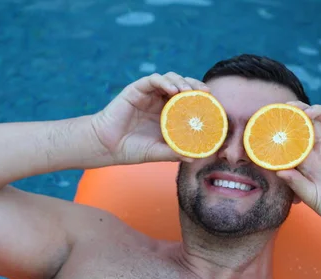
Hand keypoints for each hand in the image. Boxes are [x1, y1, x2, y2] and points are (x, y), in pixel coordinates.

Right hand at [91, 72, 208, 164]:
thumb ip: (173, 153)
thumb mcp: (157, 152)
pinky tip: (173, 90)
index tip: (213, 102)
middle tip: (206, 92)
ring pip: (169, 78)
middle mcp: (159, 101)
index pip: (188, 99)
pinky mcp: (136, 89)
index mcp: (167, 114)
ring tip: (188, 91)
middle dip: (195, 85)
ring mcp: (148, 94)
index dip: (201, 98)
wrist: (107, 146)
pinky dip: (165, 81)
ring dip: (182, 81)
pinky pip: (153, 80)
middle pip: (182, 85)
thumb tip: (194, 158)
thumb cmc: (131, 149)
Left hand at [276, 102, 320, 243]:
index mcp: (308, 159)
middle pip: (311, 123)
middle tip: (289, 107)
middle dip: (300, 112)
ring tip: (308, 112)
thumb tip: (277, 170)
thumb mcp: (308, 195)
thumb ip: (294, 182)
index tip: (275, 119)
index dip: (287, 127)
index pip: (295, 137)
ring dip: (319, 110)